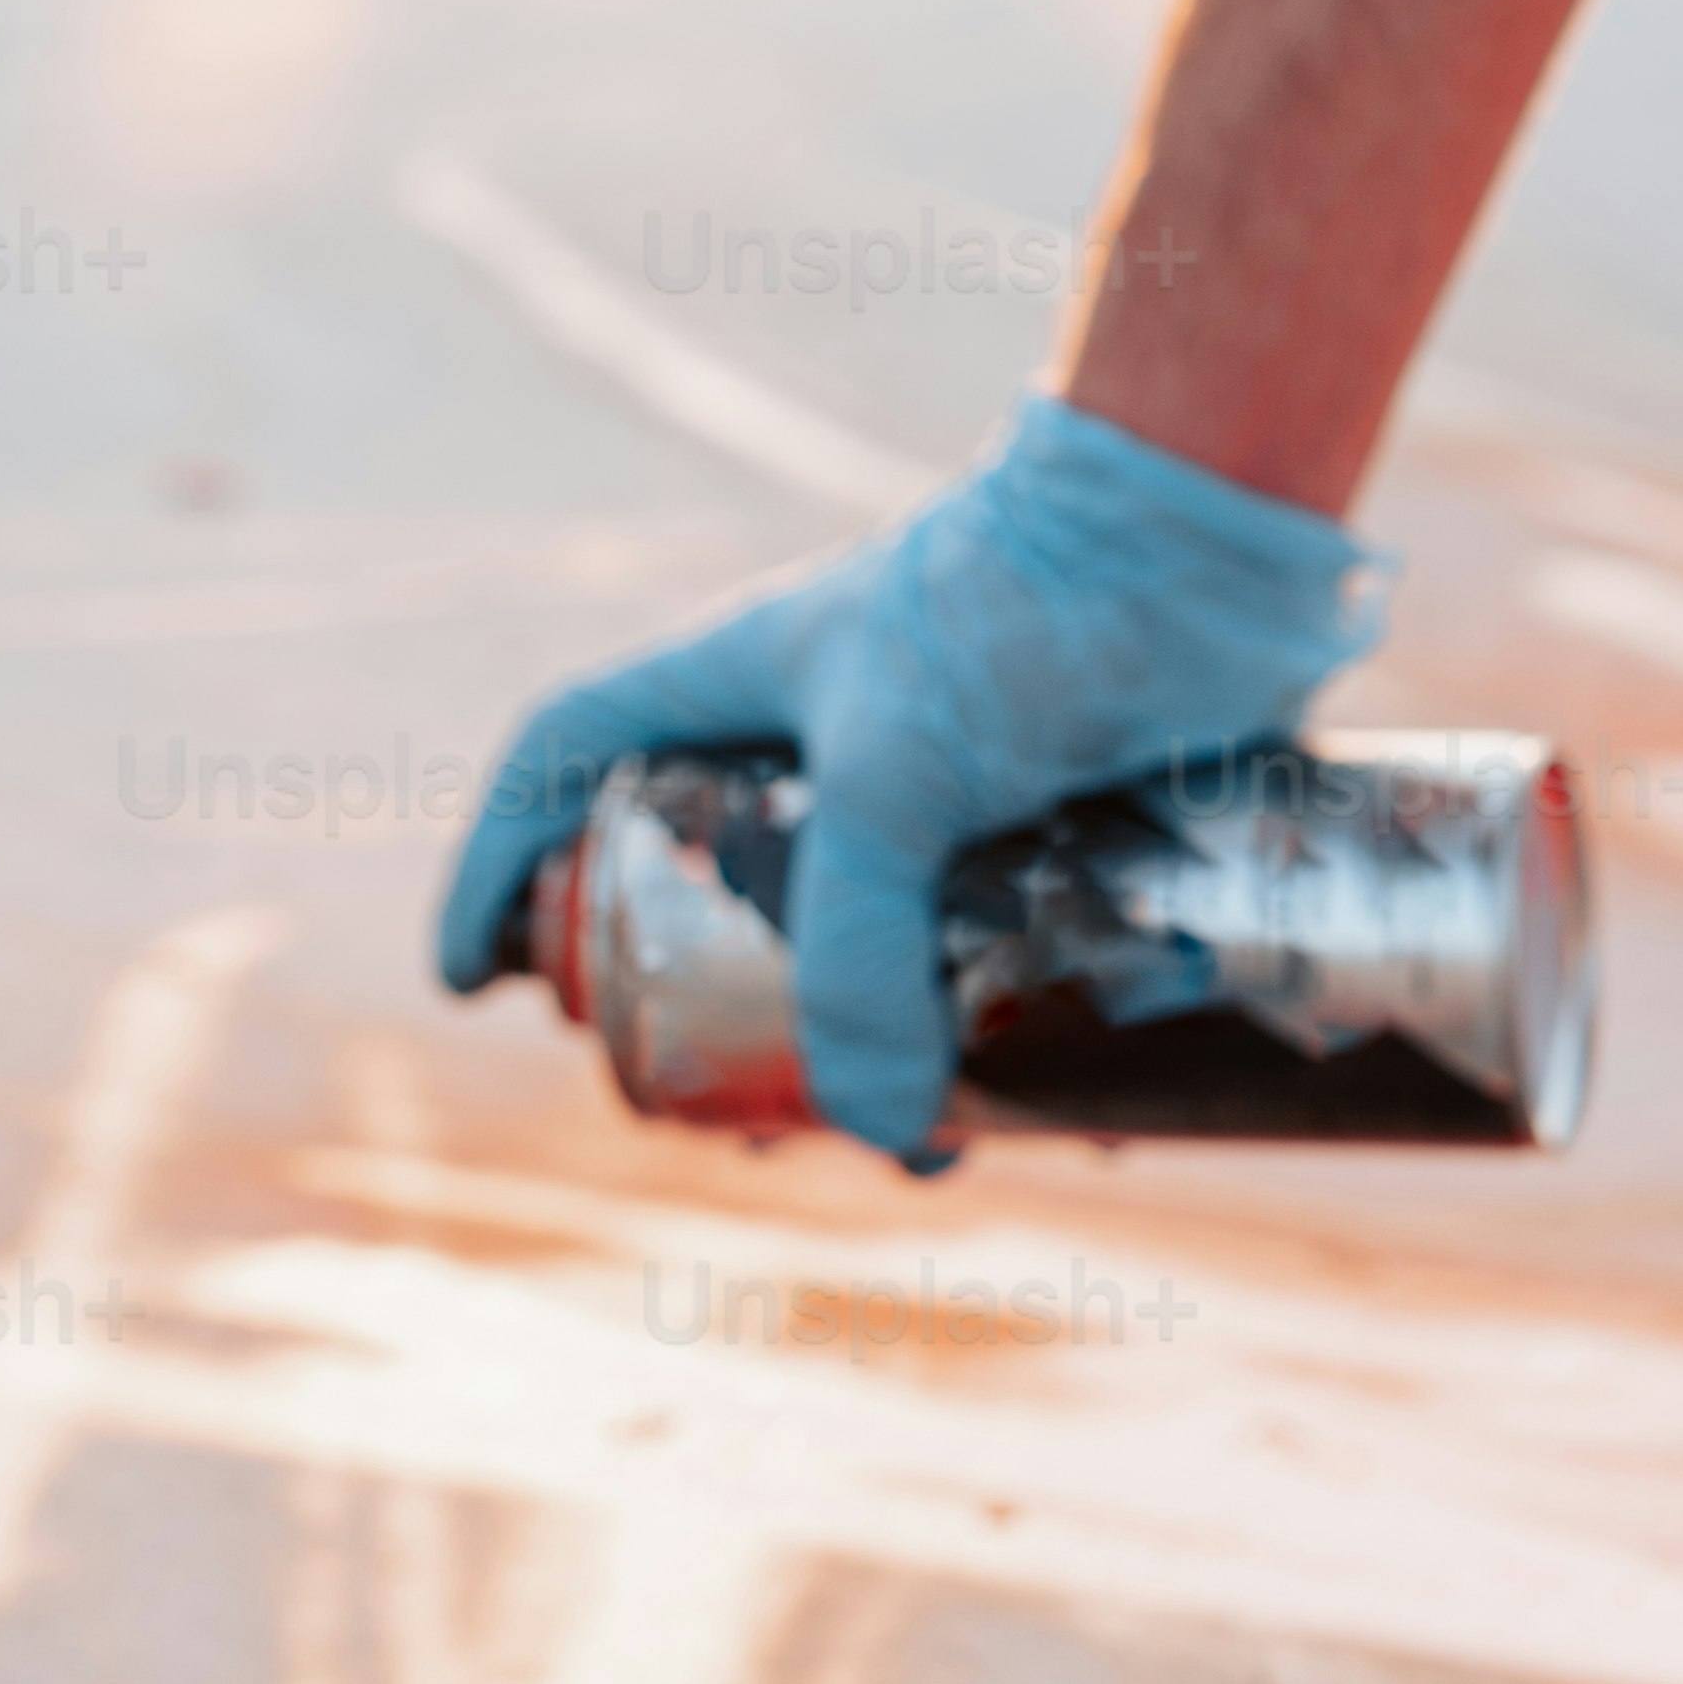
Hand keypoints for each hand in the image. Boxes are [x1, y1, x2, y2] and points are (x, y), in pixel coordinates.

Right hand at [431, 397, 1383, 1165]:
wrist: (1209, 538)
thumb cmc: (1017, 609)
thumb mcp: (898, 773)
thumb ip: (860, 949)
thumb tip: (883, 1130)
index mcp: (739, 682)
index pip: (564, 758)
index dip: (497, 863)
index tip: (472, 985)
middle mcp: (827, 729)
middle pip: (708, 879)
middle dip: (703, 1011)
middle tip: (729, 1119)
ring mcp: (944, 772)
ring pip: (869, 933)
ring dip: (873, 1045)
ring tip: (908, 1145)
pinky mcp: (1054, 811)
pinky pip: (1009, 945)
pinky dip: (1020, 1031)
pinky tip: (1059, 1113)